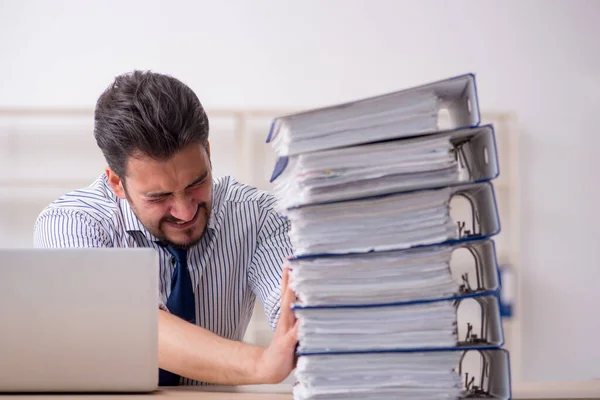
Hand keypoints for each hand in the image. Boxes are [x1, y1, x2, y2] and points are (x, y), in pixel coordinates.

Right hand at [255, 265, 299, 383]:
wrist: (269, 368)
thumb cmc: (286, 351)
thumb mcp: (297, 333)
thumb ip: (305, 320)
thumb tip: (320, 306)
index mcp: (289, 317)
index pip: (290, 293)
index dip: (291, 278)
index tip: (292, 261)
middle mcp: (286, 321)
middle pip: (287, 296)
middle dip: (289, 279)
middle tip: (290, 263)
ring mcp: (286, 332)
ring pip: (289, 311)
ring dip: (290, 296)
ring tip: (293, 282)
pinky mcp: (287, 345)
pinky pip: (294, 334)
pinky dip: (298, 327)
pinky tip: (303, 319)